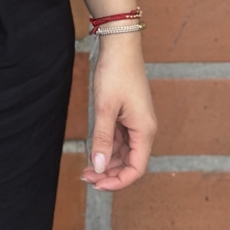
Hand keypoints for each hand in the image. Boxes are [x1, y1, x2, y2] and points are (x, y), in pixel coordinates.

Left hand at [79, 35, 156, 190]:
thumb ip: (102, 139)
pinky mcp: (128, 113)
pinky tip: (92, 149)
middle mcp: (143, 129)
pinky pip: (119, 138)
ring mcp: (136, 121)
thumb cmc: (115, 73)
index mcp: (144, 131)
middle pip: (130, 162)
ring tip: (86, 167)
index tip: (97, 184)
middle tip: (85, 176)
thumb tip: (99, 167)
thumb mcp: (105, 108)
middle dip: (109, 173)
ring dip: (107, 161)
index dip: (118, 181)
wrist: (120, 45)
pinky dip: (107, 146)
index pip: (136, 169)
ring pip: (124, 152)